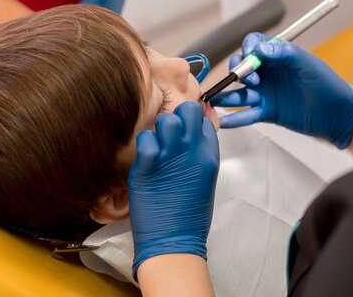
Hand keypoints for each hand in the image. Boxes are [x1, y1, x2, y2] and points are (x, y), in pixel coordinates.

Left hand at [128, 101, 219, 280]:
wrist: (174, 243)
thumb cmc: (189, 217)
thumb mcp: (204, 180)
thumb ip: (199, 155)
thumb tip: (190, 138)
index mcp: (209, 155)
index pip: (203, 120)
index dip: (191, 123)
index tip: (183, 135)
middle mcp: (193, 151)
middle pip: (188, 109)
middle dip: (177, 116)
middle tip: (169, 134)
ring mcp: (171, 157)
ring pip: (166, 119)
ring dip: (159, 129)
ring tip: (156, 147)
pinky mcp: (148, 166)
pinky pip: (145, 138)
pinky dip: (143, 144)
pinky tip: (145, 159)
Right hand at [211, 32, 352, 148]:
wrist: (338, 114)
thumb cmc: (327, 85)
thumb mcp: (308, 63)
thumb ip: (285, 53)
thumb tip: (261, 49)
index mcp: (277, 57)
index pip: (253, 45)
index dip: (247, 48)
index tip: (250, 55)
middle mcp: (268, 74)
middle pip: (240, 68)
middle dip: (238, 72)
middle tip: (250, 80)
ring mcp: (266, 94)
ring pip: (239, 93)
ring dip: (225, 95)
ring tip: (213, 100)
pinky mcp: (267, 112)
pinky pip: (246, 114)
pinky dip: (233, 119)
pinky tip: (222, 121)